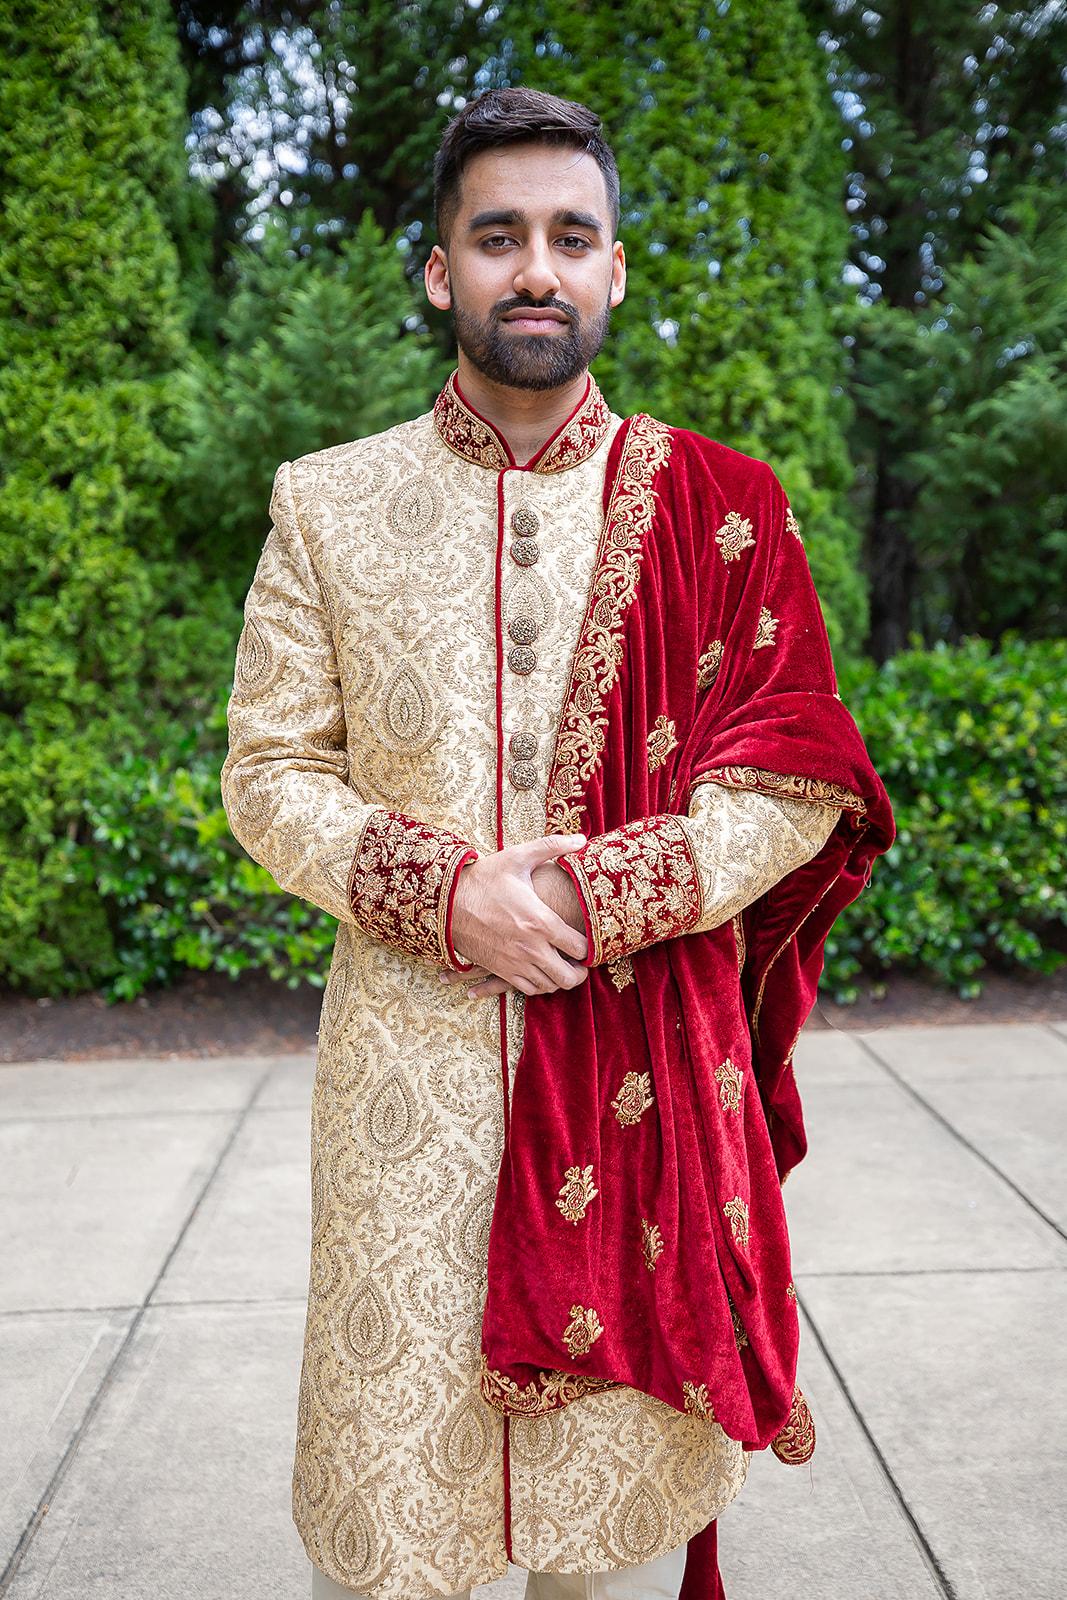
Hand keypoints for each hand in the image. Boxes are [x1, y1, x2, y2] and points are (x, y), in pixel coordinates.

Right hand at [443, 834, 588, 998]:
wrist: (446, 902)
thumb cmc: (483, 878)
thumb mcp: (518, 857)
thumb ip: (552, 846)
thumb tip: (582, 839)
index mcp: (540, 921)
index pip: (579, 947)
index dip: (589, 946)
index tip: (589, 940)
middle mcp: (530, 947)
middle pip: (569, 975)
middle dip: (580, 971)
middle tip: (582, 962)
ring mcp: (515, 962)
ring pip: (549, 985)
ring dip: (560, 978)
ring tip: (564, 966)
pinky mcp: (500, 969)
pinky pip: (528, 989)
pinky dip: (540, 985)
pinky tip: (542, 972)